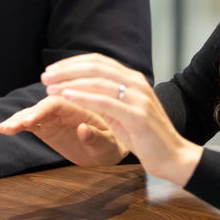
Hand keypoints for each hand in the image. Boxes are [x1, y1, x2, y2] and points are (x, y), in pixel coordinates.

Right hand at [0, 95, 128, 166]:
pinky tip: (5, 129)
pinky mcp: (48, 126)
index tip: (31, 121)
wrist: (111, 147)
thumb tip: (84, 130)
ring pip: (34, 113)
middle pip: (42, 106)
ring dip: (19, 119)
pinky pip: (31, 122)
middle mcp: (66, 107)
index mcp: (80, 105)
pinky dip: (18, 124)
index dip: (43, 110)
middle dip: (26, 115)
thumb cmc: (114, 143)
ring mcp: (56, 116)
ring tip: (4, 128)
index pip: (58, 102)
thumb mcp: (110, 145)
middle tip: (12, 126)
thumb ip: (98, 138)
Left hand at [37, 53, 202, 186]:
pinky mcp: (137, 116)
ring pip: (98, 81)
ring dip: (70, 82)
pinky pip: (104, 102)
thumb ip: (106, 98)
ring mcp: (138, 98)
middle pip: (96, 67)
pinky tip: (65, 96)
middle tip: (45, 76)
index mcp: (134, 79)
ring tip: (49, 86)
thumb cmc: (146, 137)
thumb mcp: (123, 112)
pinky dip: (82, 97)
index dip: (73, 63)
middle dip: (67, 69)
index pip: (99, 61)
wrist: (174, 157)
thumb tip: (79, 89)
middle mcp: (137, 83)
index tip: (52, 69)